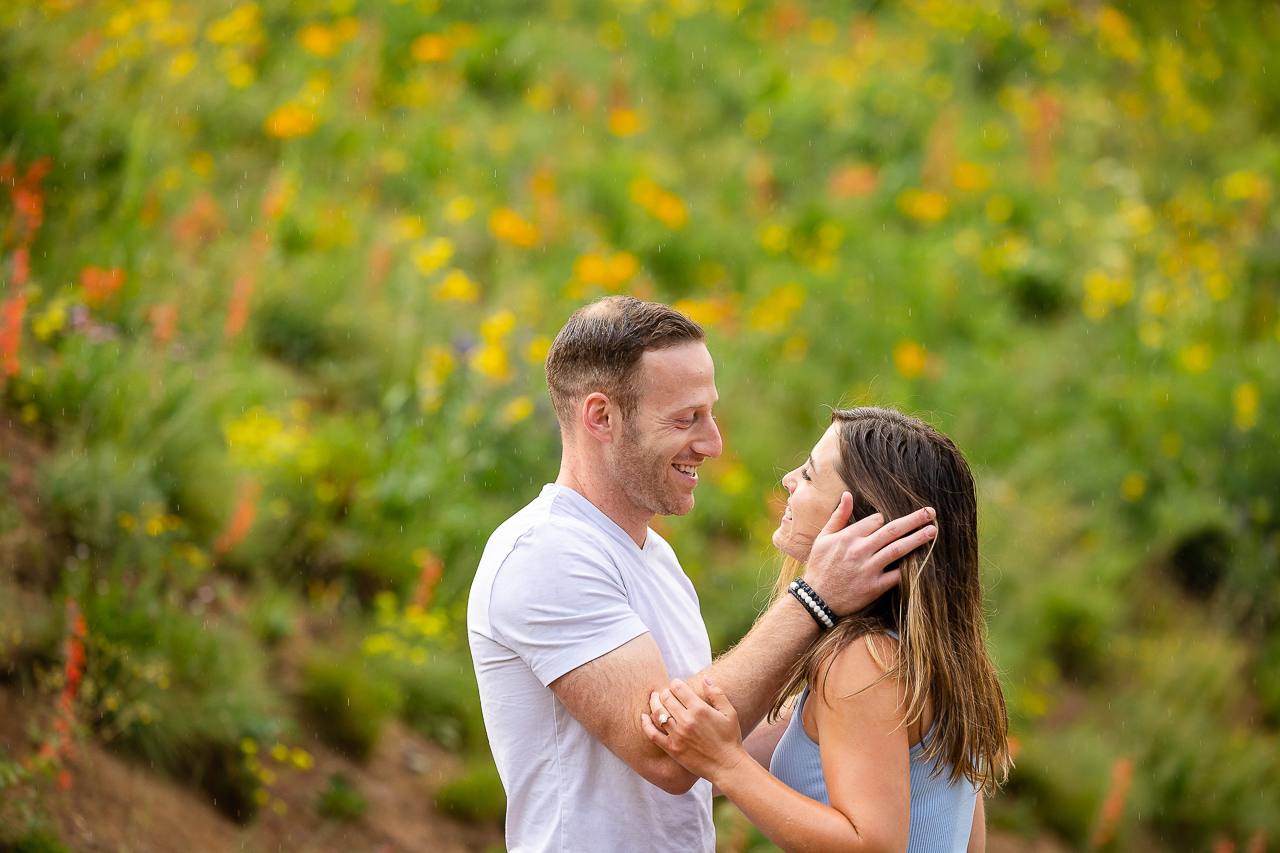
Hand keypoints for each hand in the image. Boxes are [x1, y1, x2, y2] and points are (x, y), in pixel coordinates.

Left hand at [642, 677, 745, 784]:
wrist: (727, 766)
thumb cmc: (730, 738)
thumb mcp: (729, 712)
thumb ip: (716, 693)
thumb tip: (705, 677)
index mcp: (700, 709)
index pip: (678, 687)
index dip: (675, 683)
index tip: (676, 685)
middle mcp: (686, 721)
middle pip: (666, 698)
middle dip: (664, 692)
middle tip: (665, 693)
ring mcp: (678, 735)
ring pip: (657, 712)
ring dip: (654, 702)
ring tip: (654, 698)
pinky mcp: (672, 749)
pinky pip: (652, 734)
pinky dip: (645, 723)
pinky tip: (643, 716)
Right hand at [802, 493, 935, 616]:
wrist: (816, 600)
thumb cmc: (819, 567)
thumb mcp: (823, 538)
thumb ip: (838, 516)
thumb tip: (848, 494)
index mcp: (848, 536)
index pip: (876, 520)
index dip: (884, 520)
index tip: (887, 524)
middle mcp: (860, 550)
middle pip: (893, 530)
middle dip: (914, 520)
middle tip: (931, 513)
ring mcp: (869, 568)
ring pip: (898, 549)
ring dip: (918, 539)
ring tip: (932, 531)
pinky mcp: (875, 586)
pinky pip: (897, 575)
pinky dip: (910, 568)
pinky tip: (923, 562)